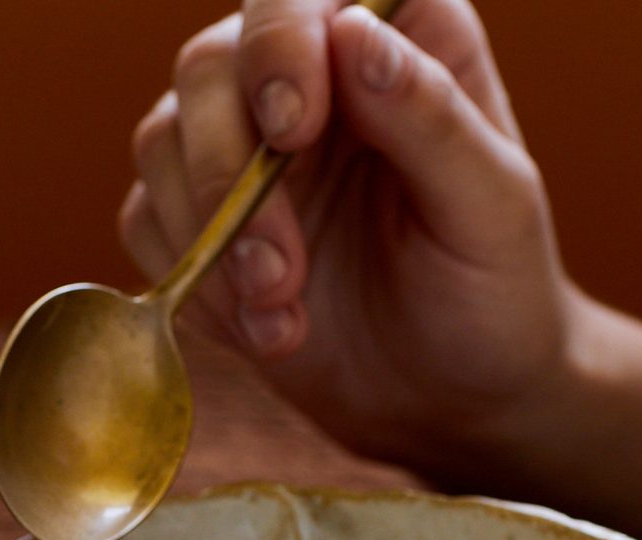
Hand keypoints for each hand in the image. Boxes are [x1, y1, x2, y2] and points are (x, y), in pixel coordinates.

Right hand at [120, 0, 586, 476]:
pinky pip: (147, 219)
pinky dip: (196, 281)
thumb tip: (355, 36)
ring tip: (283, 308)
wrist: (452, 401)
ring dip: (210, 237)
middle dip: (228, 170)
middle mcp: (311, 75)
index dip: (279, 42)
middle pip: (211, 63)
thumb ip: (431, 118)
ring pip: (163, 138)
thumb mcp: (492, 208)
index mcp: (398, 40)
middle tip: (282, 268)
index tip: (291, 128)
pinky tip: (267, 331)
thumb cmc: (495, 293)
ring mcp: (246, 146)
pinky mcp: (201, 220)